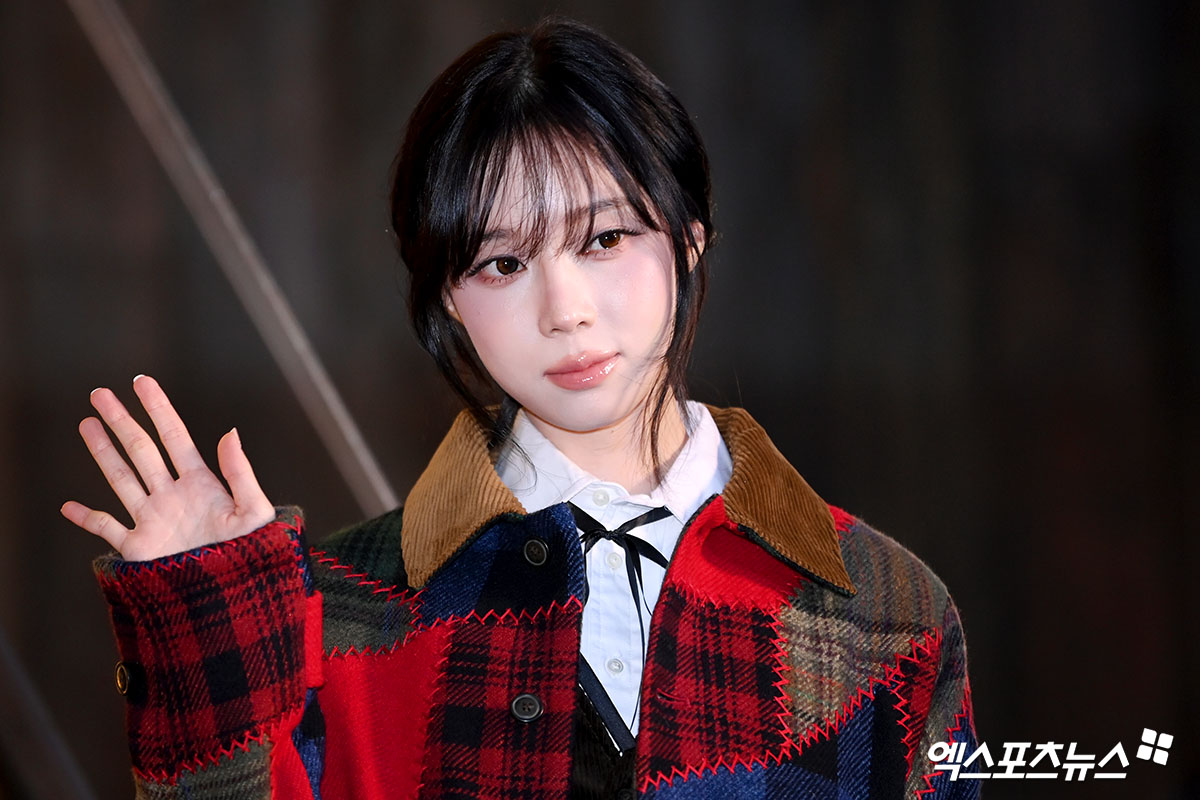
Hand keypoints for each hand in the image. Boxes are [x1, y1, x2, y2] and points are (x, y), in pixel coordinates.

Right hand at [61, 375, 275, 560]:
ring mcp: (154, 521)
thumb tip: (229, 432)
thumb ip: (241, 473)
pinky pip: (107, 530)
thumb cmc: (254, 555)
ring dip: (103, 453)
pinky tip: (69, 506)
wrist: (235, 598)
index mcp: (202, 484)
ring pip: (121, 479)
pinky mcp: (140, 550)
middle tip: (99, 393)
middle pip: (140, 450)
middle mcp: (173, 496)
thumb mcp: (254, 512)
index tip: (142, 382)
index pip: (174, 436)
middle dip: (120, 420)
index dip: (158, 408)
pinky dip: (87, 519)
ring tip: (87, 424)